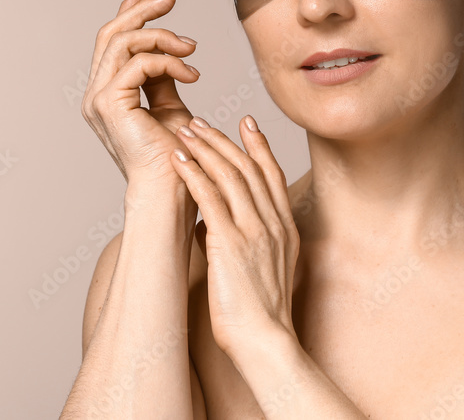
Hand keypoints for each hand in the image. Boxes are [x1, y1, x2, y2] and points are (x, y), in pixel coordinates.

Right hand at [82, 0, 200, 185]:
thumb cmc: (176, 158)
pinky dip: (168, 61)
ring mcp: (98, 99)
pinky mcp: (110, 105)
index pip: (113, 42)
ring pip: (123, 42)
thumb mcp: (172, 106)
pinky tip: (193, 73)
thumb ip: (166, 76)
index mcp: (108, 94)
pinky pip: (137, 64)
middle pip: (112, 35)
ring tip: (192, 47)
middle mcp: (96, 95)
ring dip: (162, 35)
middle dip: (142, 10)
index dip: (129, 12)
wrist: (172, 191)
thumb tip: (174, 46)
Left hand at [171, 115, 299, 359]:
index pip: (273, 175)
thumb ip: (240, 242)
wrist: (266, 342)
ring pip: (230, 176)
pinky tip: (178, 159)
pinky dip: (193, 174)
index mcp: (285, 229)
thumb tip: (208, 228)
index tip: (246, 122)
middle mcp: (273, 224)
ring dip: (205, 148)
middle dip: (223, 140)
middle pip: (249, 168)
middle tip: (201, 121)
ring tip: (184, 130)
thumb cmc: (260, 316)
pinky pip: (210, 198)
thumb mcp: (261, 270)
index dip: (259, 145)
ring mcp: (255, 232)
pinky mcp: (232, 243)